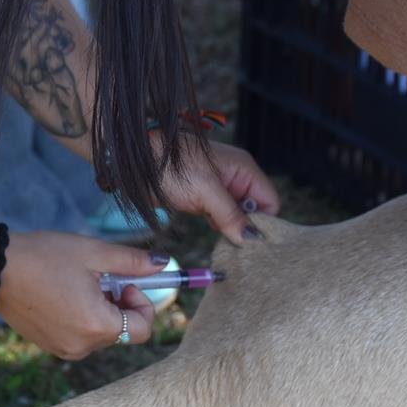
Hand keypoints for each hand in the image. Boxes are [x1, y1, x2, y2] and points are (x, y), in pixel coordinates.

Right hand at [0, 230, 166, 359]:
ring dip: (101, 310)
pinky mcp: (50, 346)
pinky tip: (61, 294)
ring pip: (101, 333)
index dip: (142, 302)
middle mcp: (83, 346)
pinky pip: (81, 336)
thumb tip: (164, 264)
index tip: (124, 281)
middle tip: (99, 277)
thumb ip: (133, 262)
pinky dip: (82, 317)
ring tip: (76, 284)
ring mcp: (64, 349)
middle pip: (123, 331)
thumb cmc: (43, 257)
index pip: (144, 328)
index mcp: (98, 326)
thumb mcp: (93, 253)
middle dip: (120, 304)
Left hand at [159, 138, 280, 243]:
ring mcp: (219, 189)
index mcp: (244, 169)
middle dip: (247, 228)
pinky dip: (219, 228)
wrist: (137, 162)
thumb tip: (253, 239)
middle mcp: (236, 178)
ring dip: (232, 229)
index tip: (250, 241)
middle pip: (255, 210)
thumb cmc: (171, 166)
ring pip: (237, 216)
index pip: (270, 201)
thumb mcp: (205, 191)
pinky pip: (221, 218)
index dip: (263, 222)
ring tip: (222, 239)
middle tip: (236, 244)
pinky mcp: (203, 200)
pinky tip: (214, 236)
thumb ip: (231, 214)